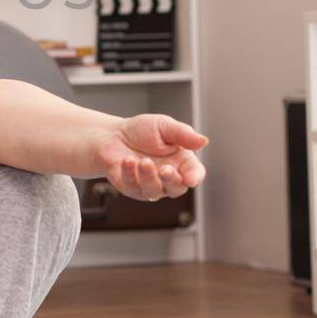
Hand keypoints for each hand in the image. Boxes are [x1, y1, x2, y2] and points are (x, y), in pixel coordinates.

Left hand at [92, 114, 208, 201]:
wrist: (112, 134)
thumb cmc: (141, 131)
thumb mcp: (164, 126)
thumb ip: (183, 134)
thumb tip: (204, 141)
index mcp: (181, 162)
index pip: (194, 173)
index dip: (195, 177)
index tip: (191, 179)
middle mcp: (167, 177)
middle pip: (176, 189)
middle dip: (171, 181)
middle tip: (164, 169)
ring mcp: (149, 185)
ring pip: (154, 191)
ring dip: (149, 177)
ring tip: (142, 161)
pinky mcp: (130, 188)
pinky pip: (132, 187)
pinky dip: (130, 174)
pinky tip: (127, 160)